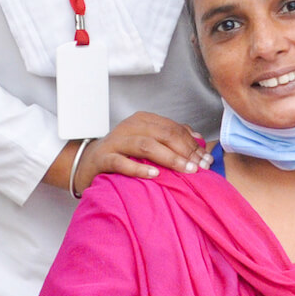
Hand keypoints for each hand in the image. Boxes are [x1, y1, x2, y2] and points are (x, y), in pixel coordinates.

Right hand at [75, 112, 212, 191]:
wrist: (87, 162)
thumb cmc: (123, 153)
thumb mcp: (148, 141)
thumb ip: (171, 137)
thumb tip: (198, 139)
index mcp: (144, 120)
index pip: (174, 128)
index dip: (192, 144)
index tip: (206, 160)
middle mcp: (130, 127)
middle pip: (163, 134)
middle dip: (185, 151)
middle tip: (199, 167)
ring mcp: (116, 141)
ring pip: (146, 145)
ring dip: (169, 158)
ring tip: (185, 170)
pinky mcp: (104, 158)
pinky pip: (122, 162)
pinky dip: (139, 168)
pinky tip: (154, 175)